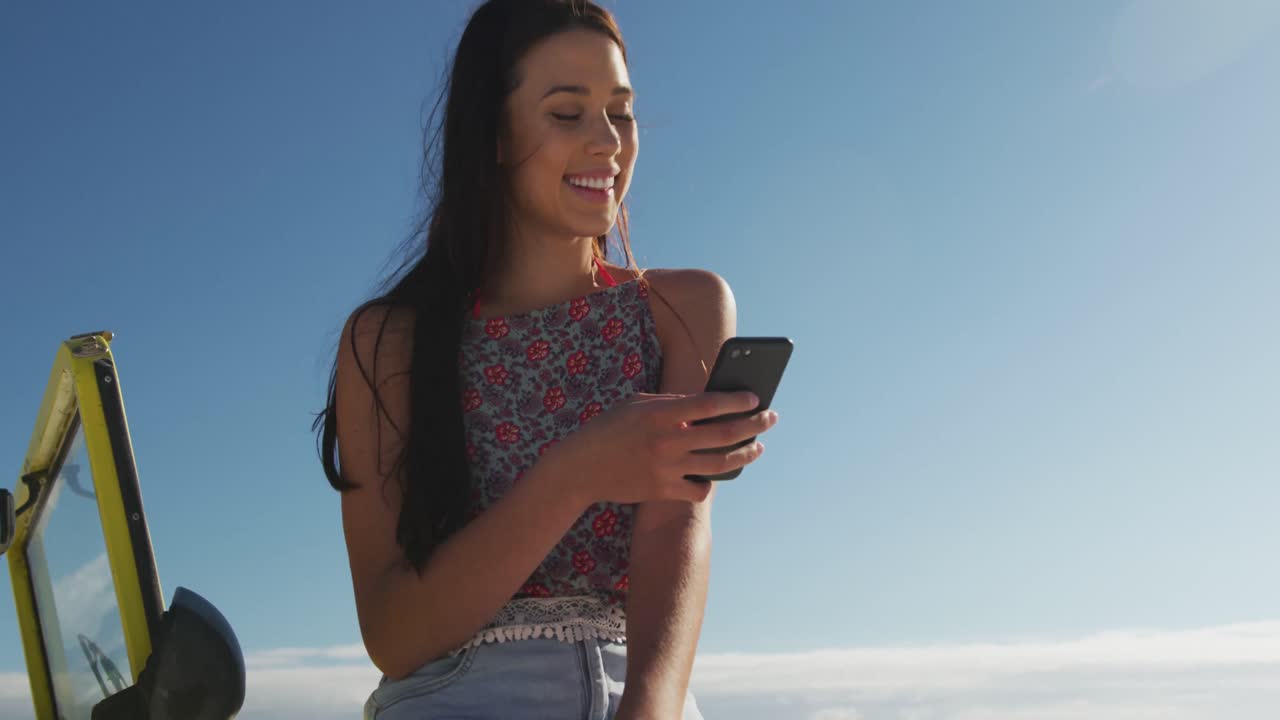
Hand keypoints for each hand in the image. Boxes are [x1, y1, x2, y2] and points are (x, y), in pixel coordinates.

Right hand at [545, 390, 779, 506]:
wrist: (581, 468)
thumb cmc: (609, 429)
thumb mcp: (636, 405)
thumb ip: (671, 404)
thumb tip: (707, 402)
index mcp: (660, 414)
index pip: (710, 404)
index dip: (737, 401)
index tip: (756, 399)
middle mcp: (667, 441)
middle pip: (723, 434)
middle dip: (754, 424)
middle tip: (771, 419)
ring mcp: (666, 468)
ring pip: (720, 463)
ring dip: (745, 454)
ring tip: (757, 447)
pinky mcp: (662, 490)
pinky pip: (700, 489)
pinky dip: (711, 482)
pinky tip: (718, 474)